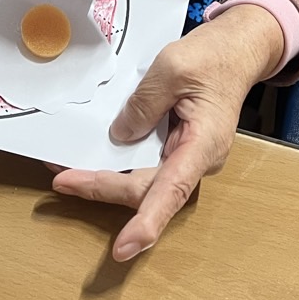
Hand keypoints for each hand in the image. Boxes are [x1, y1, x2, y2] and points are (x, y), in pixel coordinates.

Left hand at [52, 7, 283, 261]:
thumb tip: (119, 136)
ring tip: (65, 173)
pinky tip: (89, 160)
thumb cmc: (212, 58)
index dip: (147, 222)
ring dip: (104, 181)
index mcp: (203, 144)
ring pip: (142, 183)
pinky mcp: (174, 151)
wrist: (236, 51)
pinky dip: (115, 167)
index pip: (173, 191)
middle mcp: (196, 160)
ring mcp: (185, 158)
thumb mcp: (172, 68)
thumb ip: (144, 104)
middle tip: (62, 180)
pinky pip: (143, 167)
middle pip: (147, 189)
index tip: (123, 248)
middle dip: (103, 188)